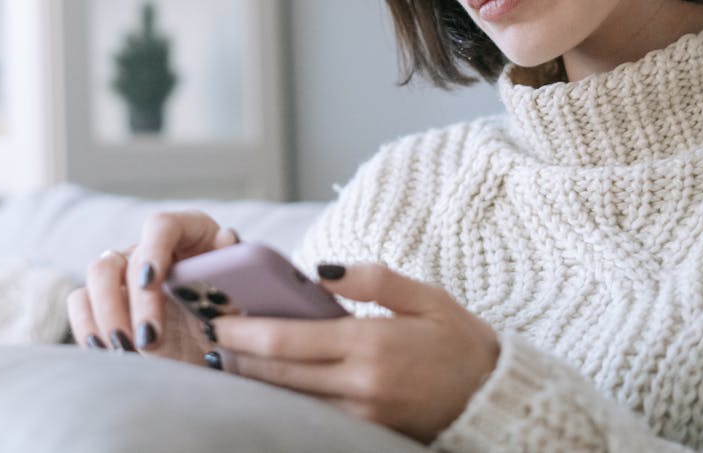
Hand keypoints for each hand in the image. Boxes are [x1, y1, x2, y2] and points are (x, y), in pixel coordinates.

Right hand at [65, 210, 239, 363]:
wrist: (221, 331)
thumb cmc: (233, 301)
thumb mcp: (242, 286)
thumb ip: (235, 265)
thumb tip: (227, 240)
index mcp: (186, 230)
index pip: (161, 226)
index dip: (153, 251)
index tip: (151, 281)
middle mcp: (149, 246)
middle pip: (122, 259)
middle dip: (131, 302)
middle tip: (147, 339)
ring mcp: (124, 269)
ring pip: (96, 275)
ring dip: (106, 316)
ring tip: (126, 351)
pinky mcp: (105, 297)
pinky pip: (81, 303)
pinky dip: (88, 328)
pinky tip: (107, 353)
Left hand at [212, 263, 499, 443]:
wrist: (494, 396)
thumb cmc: (459, 339)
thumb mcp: (425, 295)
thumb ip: (372, 279)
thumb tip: (320, 270)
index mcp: (370, 344)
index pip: (289, 340)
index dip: (246, 331)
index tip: (218, 318)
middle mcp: (360, 385)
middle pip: (279, 373)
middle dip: (238, 354)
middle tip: (209, 334)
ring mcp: (361, 414)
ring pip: (290, 397)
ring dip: (256, 378)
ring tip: (227, 355)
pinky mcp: (366, 432)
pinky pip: (313, 413)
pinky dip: (285, 396)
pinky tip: (268, 379)